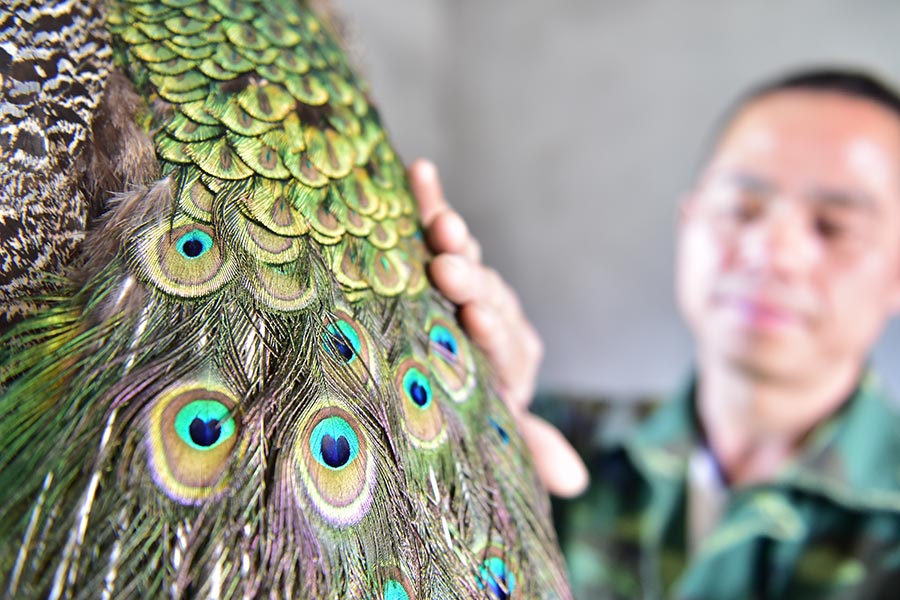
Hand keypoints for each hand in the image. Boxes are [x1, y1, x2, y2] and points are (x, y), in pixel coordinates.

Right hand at [409, 159, 588, 496]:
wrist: (447, 381)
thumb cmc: (471, 412)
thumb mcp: (498, 432)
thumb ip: (529, 447)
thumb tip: (576, 480)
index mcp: (510, 354)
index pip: (506, 342)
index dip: (493, 331)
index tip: (477, 321)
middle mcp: (494, 313)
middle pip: (486, 294)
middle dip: (469, 282)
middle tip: (448, 268)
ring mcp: (468, 284)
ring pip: (465, 258)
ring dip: (450, 236)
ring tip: (440, 219)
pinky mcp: (442, 259)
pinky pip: (435, 229)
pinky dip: (429, 201)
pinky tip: (420, 172)